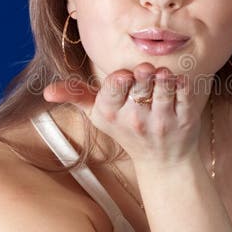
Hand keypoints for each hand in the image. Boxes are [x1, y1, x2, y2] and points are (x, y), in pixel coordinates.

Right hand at [43, 64, 208, 168]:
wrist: (162, 160)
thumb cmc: (126, 129)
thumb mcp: (98, 115)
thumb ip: (76, 96)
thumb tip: (46, 91)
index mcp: (111, 114)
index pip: (113, 88)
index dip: (120, 79)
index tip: (124, 76)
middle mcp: (135, 120)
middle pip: (139, 84)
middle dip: (143, 73)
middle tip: (146, 70)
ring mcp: (161, 121)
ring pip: (163, 88)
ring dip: (164, 77)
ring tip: (162, 75)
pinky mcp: (185, 121)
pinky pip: (185, 96)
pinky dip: (184, 84)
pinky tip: (180, 80)